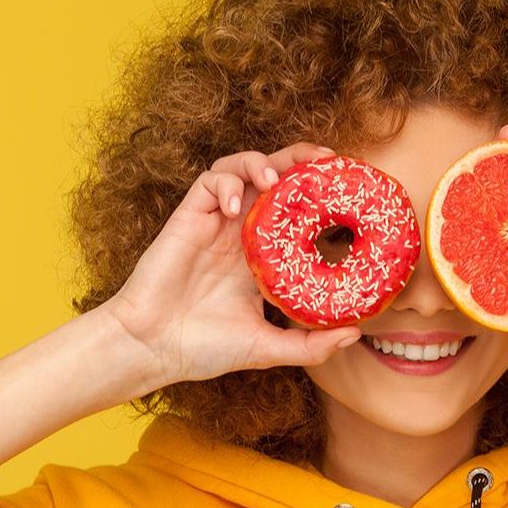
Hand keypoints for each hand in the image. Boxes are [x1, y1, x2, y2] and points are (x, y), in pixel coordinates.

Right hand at [98, 141, 362, 386]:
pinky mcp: (189, 216)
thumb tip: (354, 335)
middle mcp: (241, 232)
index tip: (350, 189)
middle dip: (299, 159)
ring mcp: (216, 221)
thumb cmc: (204, 348)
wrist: (152, 348)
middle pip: (275, 175)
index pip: (296, 209)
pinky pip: (210, 181)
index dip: (321, 193)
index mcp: (262, 255)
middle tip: (326, 161)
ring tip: (275, 180)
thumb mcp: (267, 347)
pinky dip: (228, 183)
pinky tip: (237, 207)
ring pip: (241, 167)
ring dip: (261, 163)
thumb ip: (309, 344)